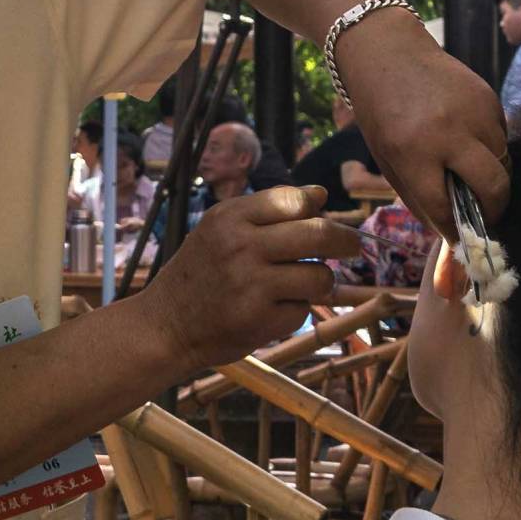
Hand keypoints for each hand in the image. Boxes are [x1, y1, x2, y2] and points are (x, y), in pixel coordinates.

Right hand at [144, 186, 357, 372]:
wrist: (166, 325)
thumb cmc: (200, 273)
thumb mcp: (222, 230)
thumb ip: (269, 211)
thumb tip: (320, 194)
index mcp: (230, 217)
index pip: (295, 201)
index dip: (318, 210)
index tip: (330, 220)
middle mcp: (241, 245)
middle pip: (319, 234)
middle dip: (346, 241)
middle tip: (354, 247)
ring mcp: (251, 283)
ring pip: (320, 275)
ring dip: (321, 281)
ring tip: (303, 285)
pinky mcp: (259, 320)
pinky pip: (303, 310)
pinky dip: (296, 311)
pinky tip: (273, 310)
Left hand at [339, 7, 510, 234]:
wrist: (388, 53)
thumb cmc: (381, 111)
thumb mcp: (387, 157)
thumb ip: (420, 195)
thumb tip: (453, 232)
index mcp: (413, 151)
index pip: (444, 207)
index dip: (454, 230)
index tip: (460, 239)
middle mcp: (448, 132)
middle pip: (493, 188)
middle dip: (494, 211)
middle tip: (486, 217)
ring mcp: (474, 112)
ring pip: (503, 163)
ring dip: (493, 176)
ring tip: (470, 172)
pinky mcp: (490, 98)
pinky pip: (502, 138)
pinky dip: (491, 149)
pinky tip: (468, 139)